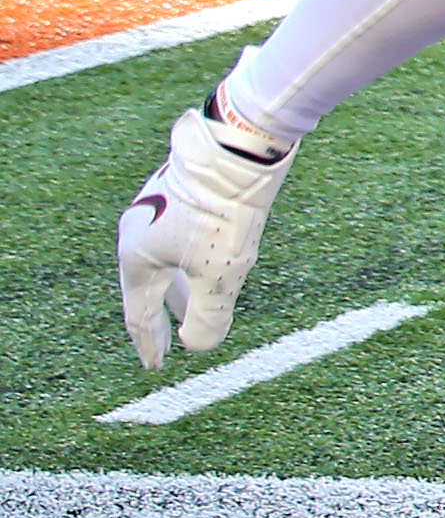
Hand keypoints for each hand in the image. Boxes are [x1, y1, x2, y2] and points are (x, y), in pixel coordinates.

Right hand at [119, 93, 293, 370]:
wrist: (235, 149)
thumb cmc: (221, 214)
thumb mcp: (218, 274)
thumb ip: (207, 316)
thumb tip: (199, 346)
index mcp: (138, 258)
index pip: (139, 313)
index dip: (149, 344)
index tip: (155, 368)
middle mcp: (139, 234)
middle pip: (148, 288)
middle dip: (159, 319)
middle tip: (165, 345)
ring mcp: (159, 212)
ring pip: (165, 264)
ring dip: (175, 292)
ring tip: (185, 311)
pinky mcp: (183, 196)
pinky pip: (180, 242)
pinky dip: (187, 265)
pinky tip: (206, 264)